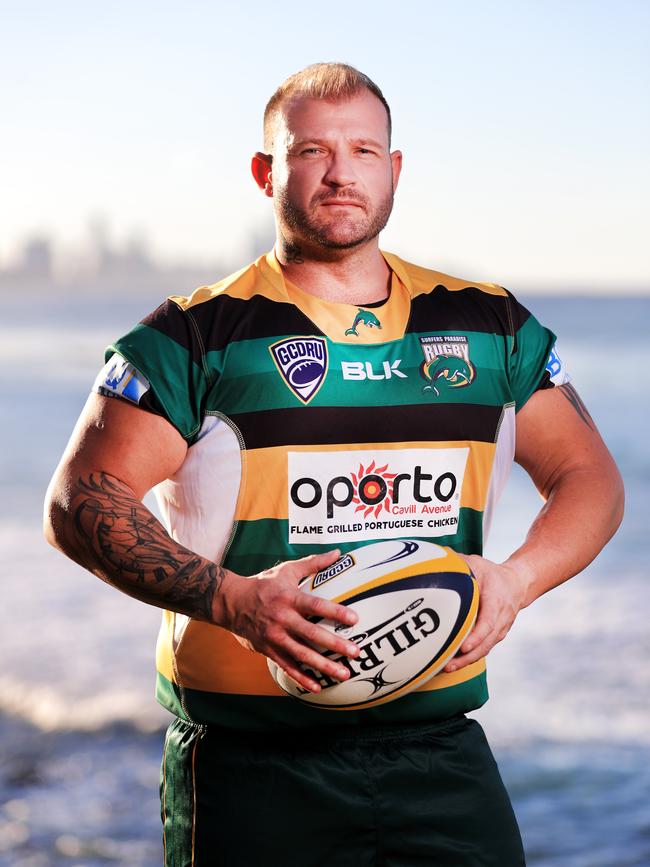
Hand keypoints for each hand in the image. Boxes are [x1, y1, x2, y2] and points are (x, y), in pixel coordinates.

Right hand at [223, 550, 359, 693]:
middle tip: (355, 652)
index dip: (334, 612)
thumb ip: (313, 563)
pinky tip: (318, 687)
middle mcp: (282, 619)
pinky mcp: (268, 650)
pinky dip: (302, 678)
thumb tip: (338, 553)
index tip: (354, 619)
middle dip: (335, 645)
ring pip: (302, 655)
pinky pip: (287, 667)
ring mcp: (275, 636)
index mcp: (289, 598)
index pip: (315, 605)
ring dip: (324, 666)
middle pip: (311, 634)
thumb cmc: (264, 584)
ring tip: (344, 673)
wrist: (231, 603)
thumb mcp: (287, 570)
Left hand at [443, 555, 528, 672]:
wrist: (518, 584)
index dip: (477, 636)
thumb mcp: (479, 564)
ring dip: (467, 661)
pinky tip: (454, 663)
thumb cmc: (493, 574)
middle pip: (486, 643)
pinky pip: (484, 649)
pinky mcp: (496, 635)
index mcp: (497, 601)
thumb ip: (460, 563)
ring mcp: (500, 629)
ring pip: (485, 649)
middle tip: (449, 665)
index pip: (488, 622)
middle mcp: (501, 618)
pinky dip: (470, 658)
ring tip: (447, 669)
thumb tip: (438, 557)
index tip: (464, 646)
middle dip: (468, 656)